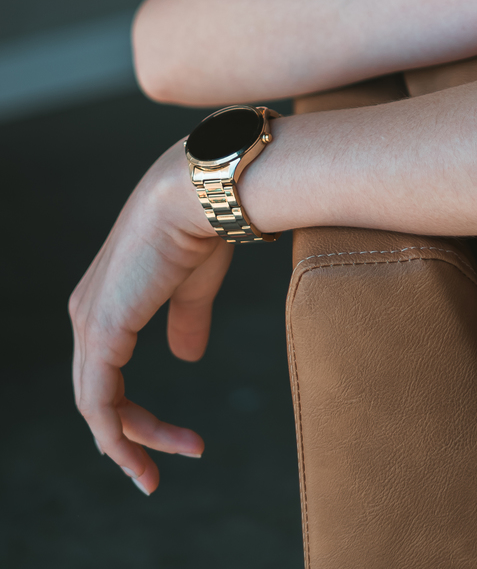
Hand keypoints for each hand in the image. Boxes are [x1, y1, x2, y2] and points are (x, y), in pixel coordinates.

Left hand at [69, 141, 234, 494]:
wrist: (202, 192)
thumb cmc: (204, 225)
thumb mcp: (194, 285)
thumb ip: (185, 320)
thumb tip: (186, 357)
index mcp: (107, 298)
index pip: (105, 372)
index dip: (133, 413)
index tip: (176, 441)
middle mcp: (88, 312)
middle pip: (96, 394)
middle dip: (132, 435)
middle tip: (165, 466)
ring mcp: (90, 323)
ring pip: (96, 406)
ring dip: (130, 443)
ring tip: (163, 469)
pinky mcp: (101, 332)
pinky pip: (99, 404)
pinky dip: (120, 437)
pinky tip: (148, 455)